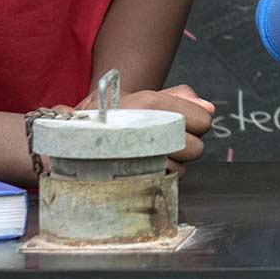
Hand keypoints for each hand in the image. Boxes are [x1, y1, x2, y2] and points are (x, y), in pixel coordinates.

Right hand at [70, 84, 215, 172]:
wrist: (70, 138)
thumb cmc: (116, 115)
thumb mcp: (145, 97)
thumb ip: (180, 97)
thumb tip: (209, 108)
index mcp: (151, 102)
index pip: (203, 120)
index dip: (197, 124)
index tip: (183, 124)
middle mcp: (146, 127)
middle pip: (197, 148)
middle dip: (187, 146)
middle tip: (164, 141)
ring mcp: (138, 155)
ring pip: (183, 168)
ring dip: (173, 163)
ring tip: (149, 152)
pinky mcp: (130, 178)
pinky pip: (165, 181)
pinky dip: (159, 175)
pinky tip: (143, 166)